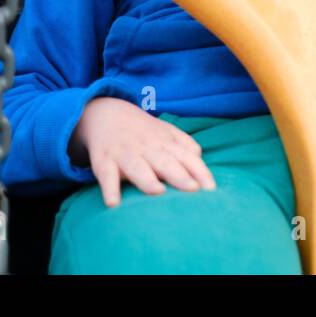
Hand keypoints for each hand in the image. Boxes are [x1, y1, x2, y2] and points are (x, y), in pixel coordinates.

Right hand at [70, 97, 216, 206]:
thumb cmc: (142, 130)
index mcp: (165, 142)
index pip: (187, 156)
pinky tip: (113, 203)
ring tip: (158, 192)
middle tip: (193, 190)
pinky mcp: (103, 161)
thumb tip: (200, 158)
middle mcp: (147, 147)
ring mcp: (125, 153)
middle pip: (165, 162)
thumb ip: (185, 144)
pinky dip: (109, 188)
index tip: (211, 188)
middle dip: (179, 176)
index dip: (200, 171)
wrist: (106, 113)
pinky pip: (106, 175)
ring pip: (137, 167)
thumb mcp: (166, 131)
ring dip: (147, 180)